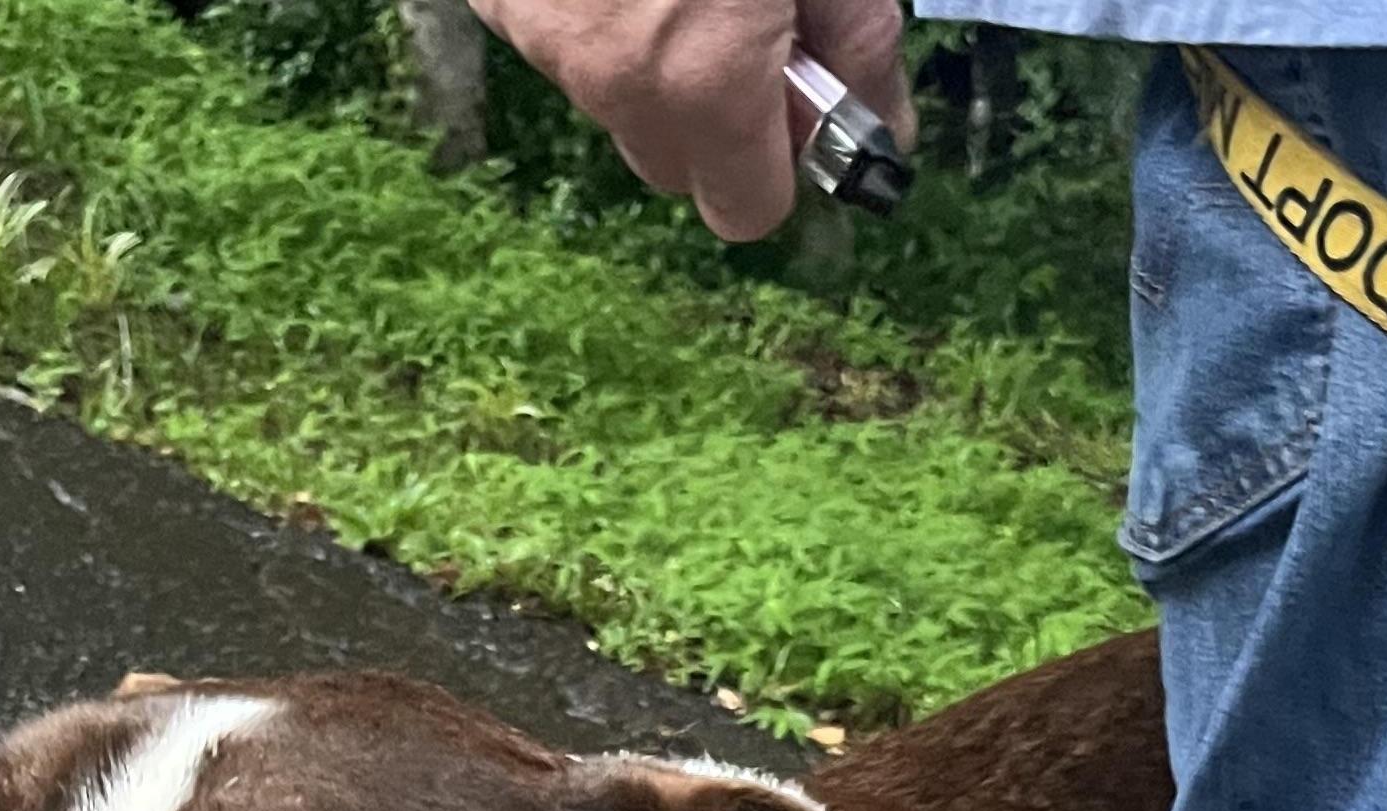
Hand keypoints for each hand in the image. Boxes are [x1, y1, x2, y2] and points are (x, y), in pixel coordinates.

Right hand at [471, 0, 912, 242]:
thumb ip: (861, 44)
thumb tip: (888, 134)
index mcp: (708, 79)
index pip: (748, 213)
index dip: (779, 167)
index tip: (795, 105)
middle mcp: (617, 84)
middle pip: (676, 169)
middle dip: (712, 119)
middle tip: (740, 20)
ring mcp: (544, 41)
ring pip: (615, 106)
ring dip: (650, 65)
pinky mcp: (498, 1)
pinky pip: (559, 45)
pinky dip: (592, 15)